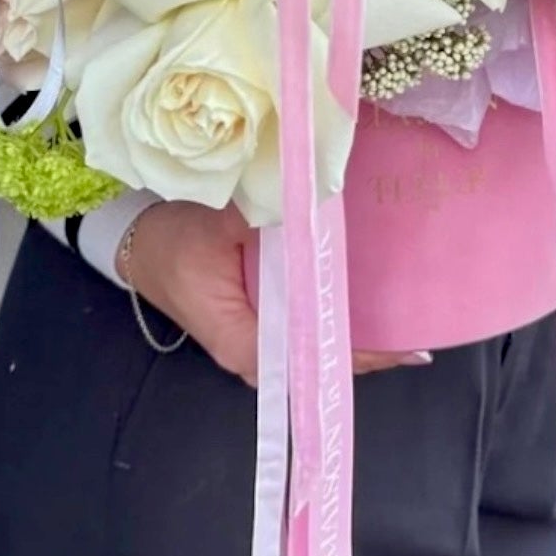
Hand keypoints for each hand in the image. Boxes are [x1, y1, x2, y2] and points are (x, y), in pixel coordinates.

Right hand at [118, 201, 433, 386]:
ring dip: (353, 331)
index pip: (309, 358)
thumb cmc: (174, 234)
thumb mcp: (220, 219)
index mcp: (241, 339)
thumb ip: (272, 215)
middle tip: (418, 327)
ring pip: (313, 346)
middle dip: (368, 345)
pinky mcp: (259, 322)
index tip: (404, 346)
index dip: (359, 354)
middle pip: (318, 359)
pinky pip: (304, 327)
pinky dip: (333, 315)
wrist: (137, 239)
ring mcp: (257, 341)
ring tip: (406, 316)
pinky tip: (368, 298)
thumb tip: (320, 195)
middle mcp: (253, 354)